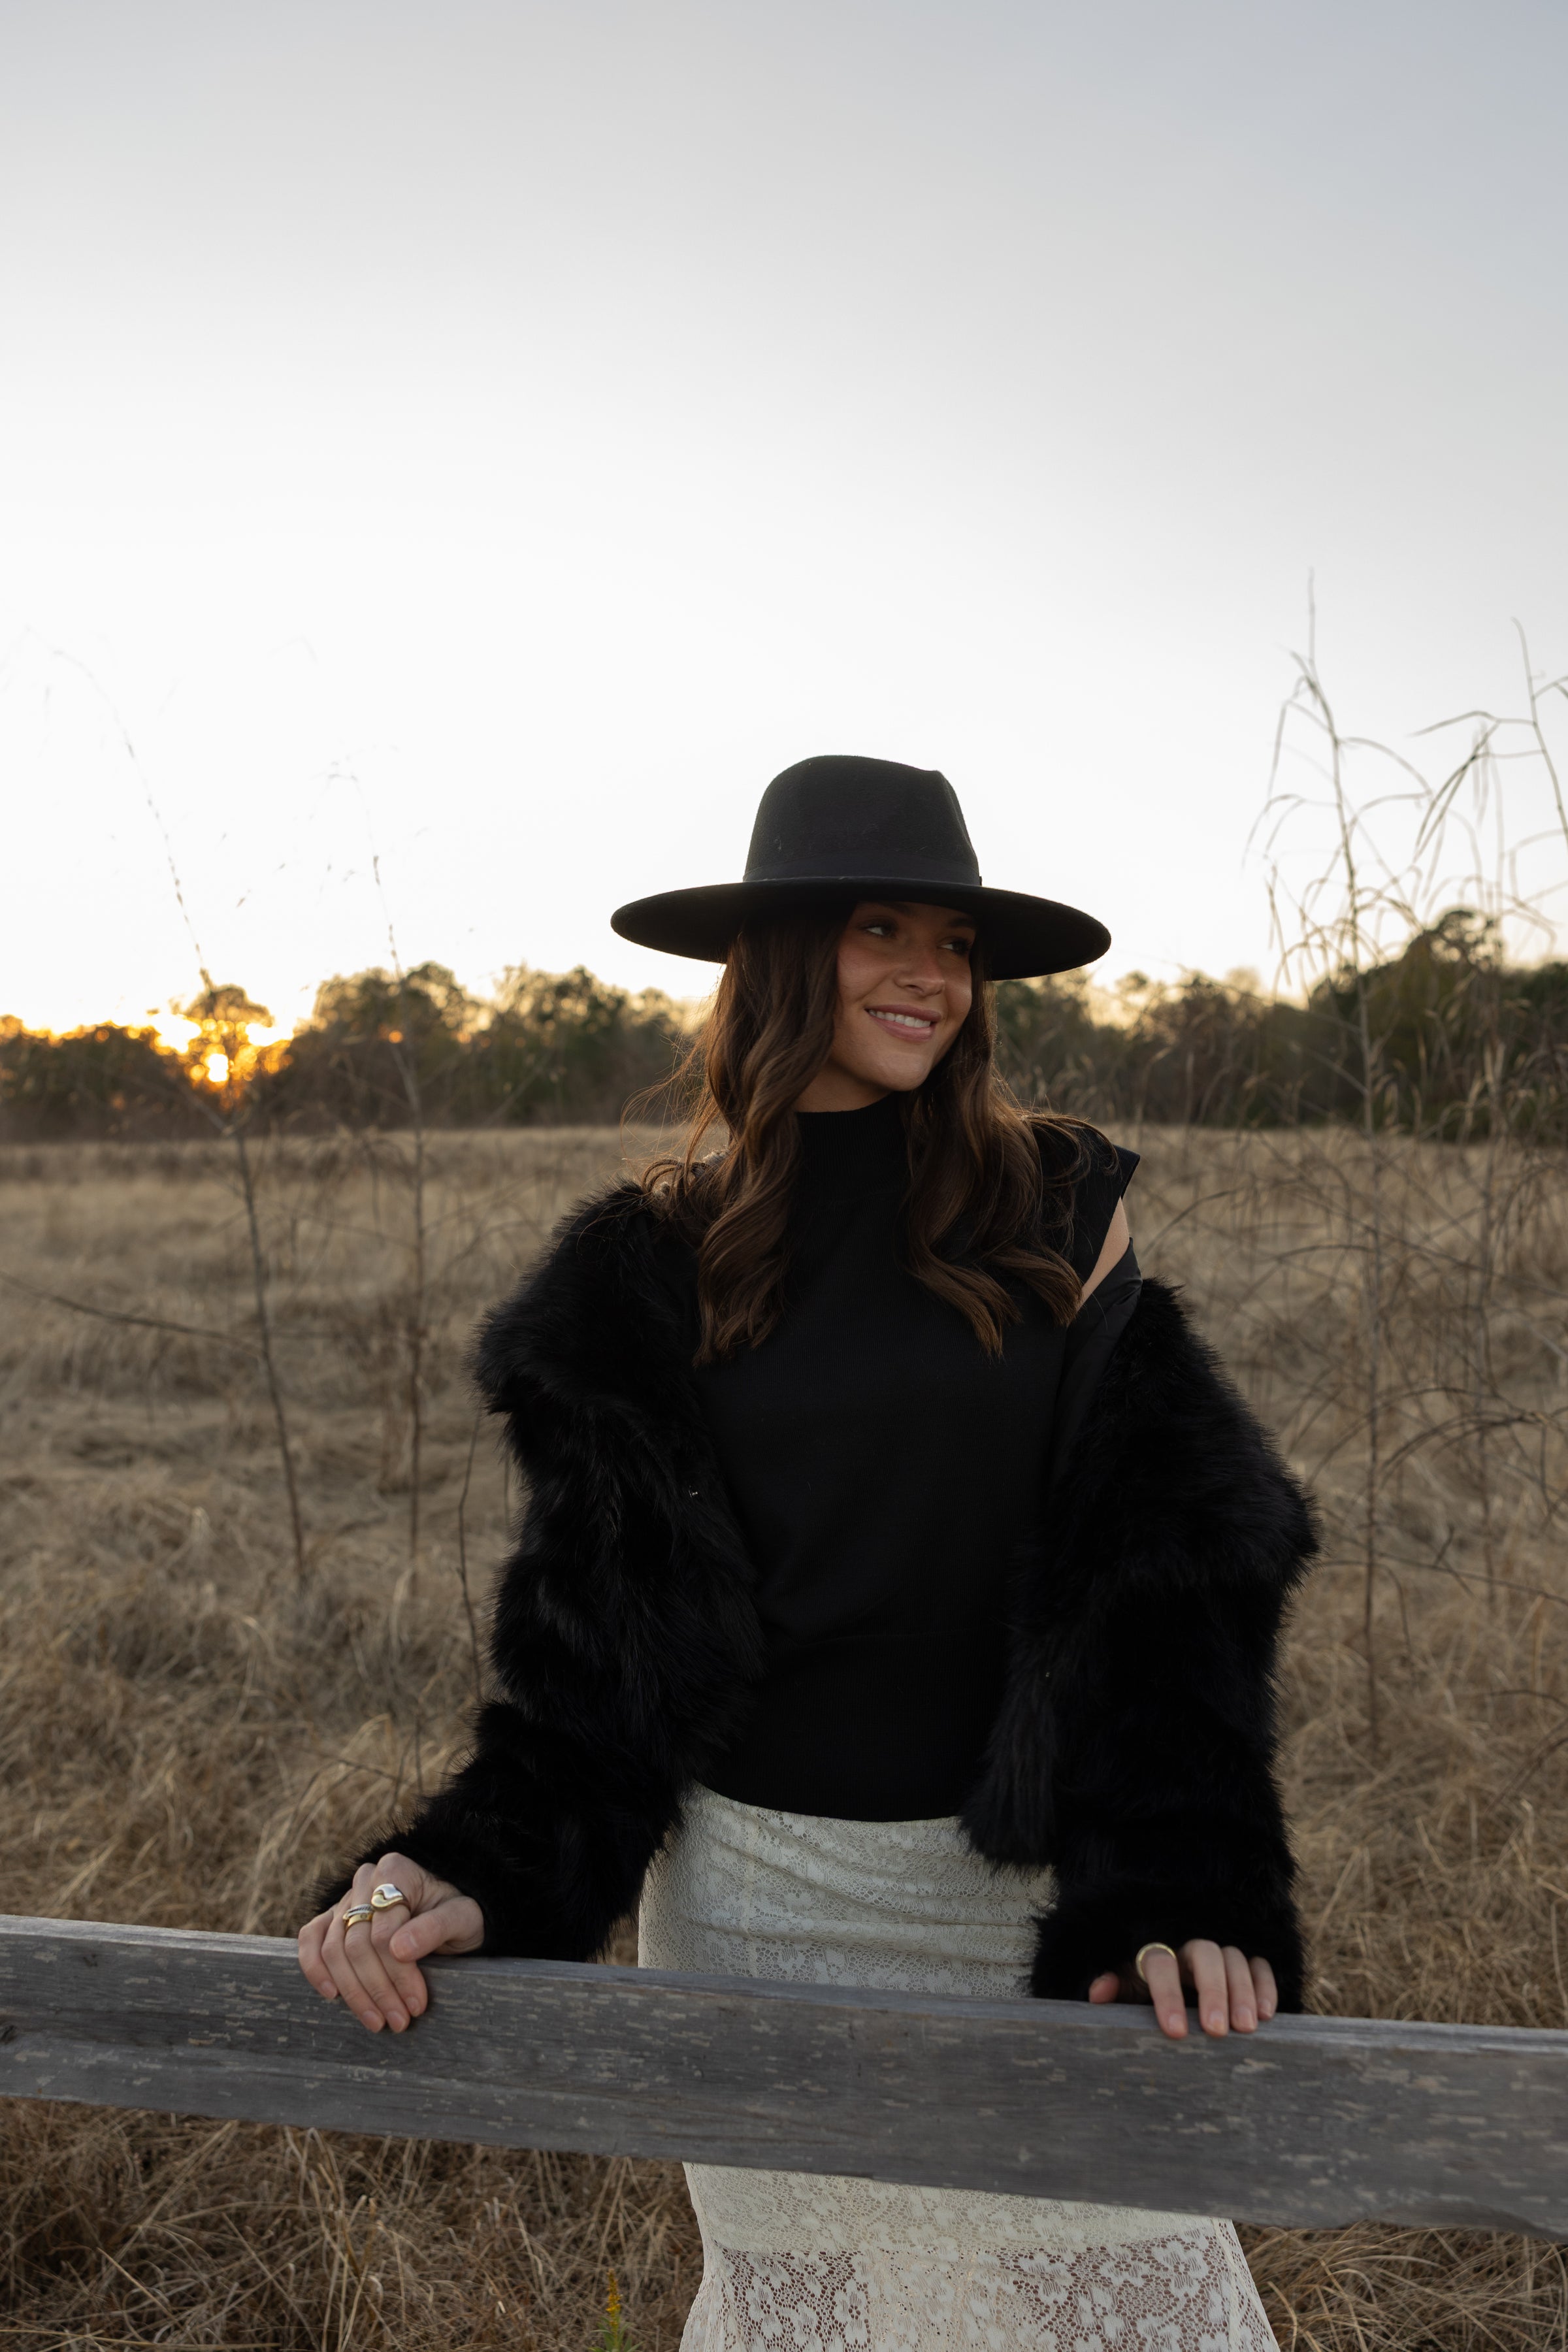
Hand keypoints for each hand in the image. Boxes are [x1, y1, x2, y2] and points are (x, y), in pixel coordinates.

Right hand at [297, 1854, 483, 2032]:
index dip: (398, 1974)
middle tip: (399, 2021)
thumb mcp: (462, 1917)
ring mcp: (346, 1898)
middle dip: (377, 1989)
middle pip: (356, 1944)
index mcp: (396, 1871)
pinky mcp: (332, 1917)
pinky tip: (332, 1995)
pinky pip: (311, 1939)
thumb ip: (435, 1927)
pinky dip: (315, 1968)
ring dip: (352, 1992)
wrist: (447, 1911)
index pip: (384, 1932)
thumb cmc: (455, 1913)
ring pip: (334, 1949)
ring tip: (377, 2021)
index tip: (416, 2004)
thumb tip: (398, 1949)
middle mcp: (365, 1880)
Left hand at [1088, 1939, 1277, 2040]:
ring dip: (1242, 1992)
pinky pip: (1258, 1964)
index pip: (1161, 1964)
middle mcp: (1190, 1947)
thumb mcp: (1129, 1991)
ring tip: (1246, 2028)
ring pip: (1234, 1959)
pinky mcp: (1245, 1962)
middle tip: (1216, 2031)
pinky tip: (1267, 2015)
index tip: (1174, 2032)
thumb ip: (1116, 1990)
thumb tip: (1097, 1992)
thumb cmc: (1147, 1991)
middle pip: (1205, 1956)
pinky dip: (1264, 1985)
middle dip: (1212, 1992)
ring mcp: (1220, 1952)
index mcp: (1157, 1952)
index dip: (1166, 1995)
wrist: (1172, 1983)